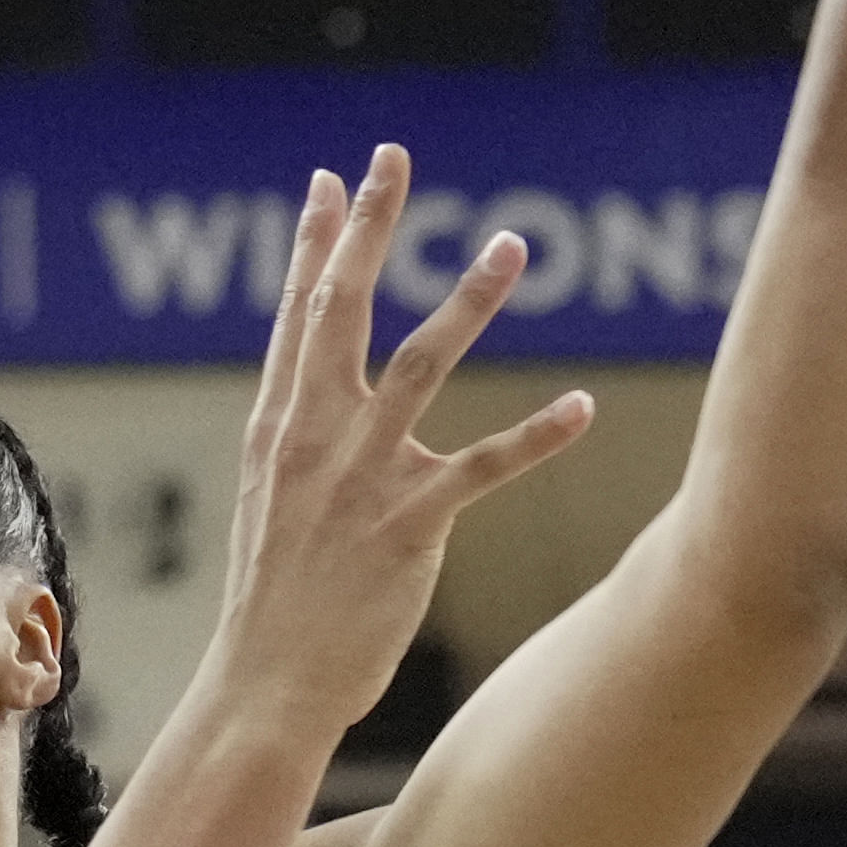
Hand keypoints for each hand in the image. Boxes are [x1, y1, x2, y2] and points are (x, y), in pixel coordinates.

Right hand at [210, 148, 594, 749]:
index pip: (294, 318)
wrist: (264, 687)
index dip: (313, 244)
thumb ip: (296, 446)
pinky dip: (536, 436)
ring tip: (512, 245)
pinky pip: (482, 469)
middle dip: (367, 230)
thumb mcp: (269, 507)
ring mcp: (358, 479)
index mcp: (276, 430)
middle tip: (393, 159)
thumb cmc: (275, 604)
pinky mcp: (409, 526)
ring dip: (468, 303)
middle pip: (340, 312)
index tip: (330, 180)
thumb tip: (309, 403)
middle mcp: (311, 439)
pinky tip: (582, 406)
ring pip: (419, 368)